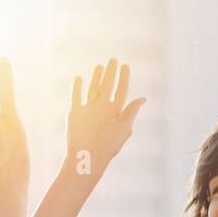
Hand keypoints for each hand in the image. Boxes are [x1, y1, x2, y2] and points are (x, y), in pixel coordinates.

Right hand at [64, 59, 145, 175]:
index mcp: (115, 112)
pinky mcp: (75, 112)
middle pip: (107, 86)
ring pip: (93, 89)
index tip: (125, 66)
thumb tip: (142, 98)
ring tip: (100, 66)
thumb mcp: (124, 128)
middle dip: (111, 73)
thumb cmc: (108, 145)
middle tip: (113, 60)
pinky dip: (77, 87)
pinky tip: (79, 78)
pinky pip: (76, 96)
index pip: (121, 90)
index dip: (124, 78)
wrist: (87, 156)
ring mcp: (88, 109)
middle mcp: (102, 108)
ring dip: (96, 77)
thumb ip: (131, 111)